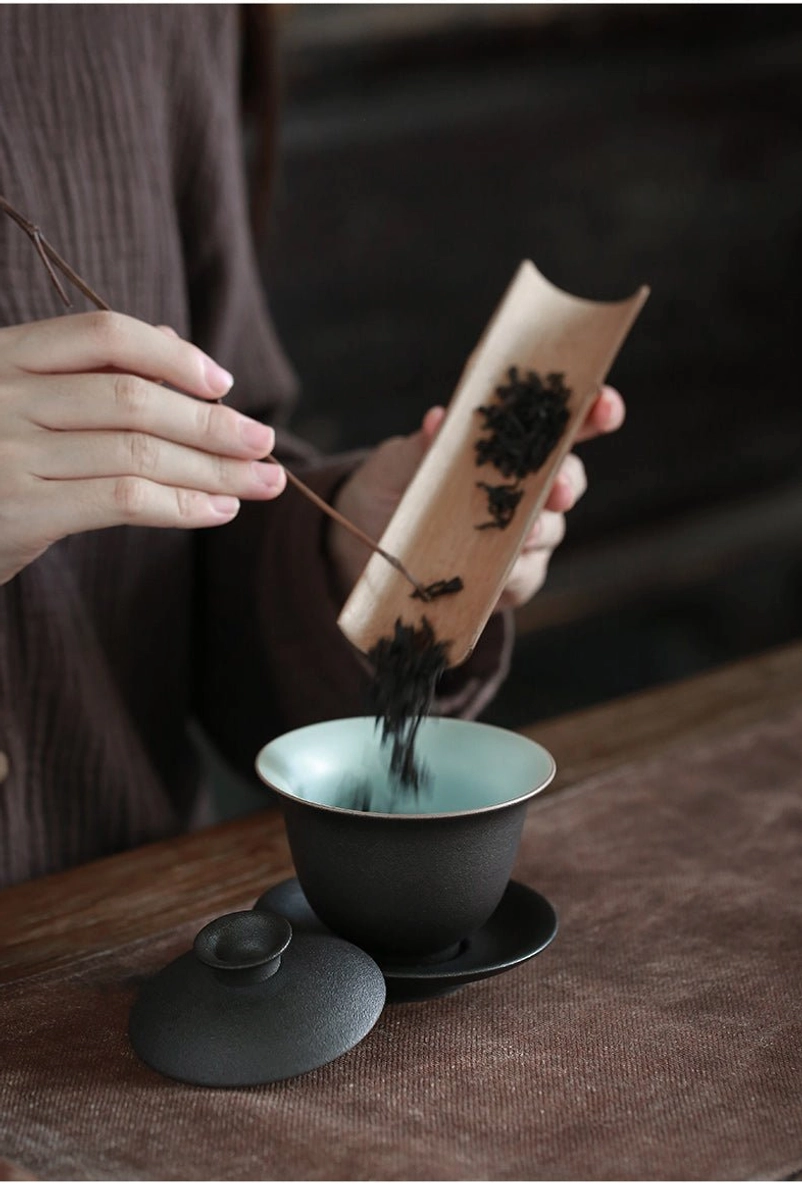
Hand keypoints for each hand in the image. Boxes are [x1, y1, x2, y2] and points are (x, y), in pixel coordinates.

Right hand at [0, 311, 284, 584]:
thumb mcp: (18, 403)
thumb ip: (88, 372)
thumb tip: (174, 343)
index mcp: (5, 355)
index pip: (103, 333)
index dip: (173, 355)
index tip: (223, 383)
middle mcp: (4, 395)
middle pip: (134, 398)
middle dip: (212, 423)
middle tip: (265, 443)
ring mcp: (9, 453)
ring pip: (138, 451)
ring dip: (212, 469)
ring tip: (260, 482)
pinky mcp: (20, 511)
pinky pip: (123, 499)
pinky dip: (181, 505)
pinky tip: (218, 510)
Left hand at [330, 386, 625, 606]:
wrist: (361, 546)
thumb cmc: (390, 489)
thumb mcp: (399, 461)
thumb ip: (424, 444)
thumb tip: (440, 420)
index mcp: (509, 449)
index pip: (562, 427)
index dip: (592, 414)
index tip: (603, 406)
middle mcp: (525, 492)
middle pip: (568, 482)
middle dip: (569, 482)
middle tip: (559, 487)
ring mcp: (520, 538)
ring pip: (550, 532)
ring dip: (541, 530)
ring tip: (525, 530)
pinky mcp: (506, 581)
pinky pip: (523, 579)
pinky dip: (514, 574)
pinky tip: (500, 572)